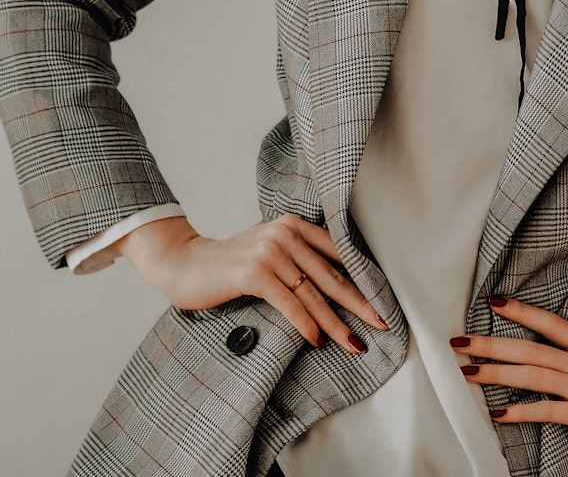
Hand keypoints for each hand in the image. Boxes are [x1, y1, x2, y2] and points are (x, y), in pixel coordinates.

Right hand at [114, 214, 385, 351]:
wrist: (185, 263)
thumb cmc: (231, 263)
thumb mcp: (270, 250)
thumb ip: (298, 258)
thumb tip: (336, 285)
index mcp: (295, 225)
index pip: (338, 254)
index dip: (362, 279)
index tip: (382, 300)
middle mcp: (286, 233)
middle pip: (331, 275)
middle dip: (359, 303)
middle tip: (382, 323)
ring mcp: (271, 252)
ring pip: (313, 294)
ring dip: (336, 323)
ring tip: (354, 342)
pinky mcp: (255, 273)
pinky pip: (289, 303)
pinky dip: (306, 324)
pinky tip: (317, 341)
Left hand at [450, 297, 567, 462]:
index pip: (550, 322)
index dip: (521, 310)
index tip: (494, 302)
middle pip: (530, 348)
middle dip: (492, 343)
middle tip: (462, 341)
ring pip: (532, 375)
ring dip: (496, 373)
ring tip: (469, 371)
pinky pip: (546, 411)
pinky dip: (519, 411)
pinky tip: (498, 412)